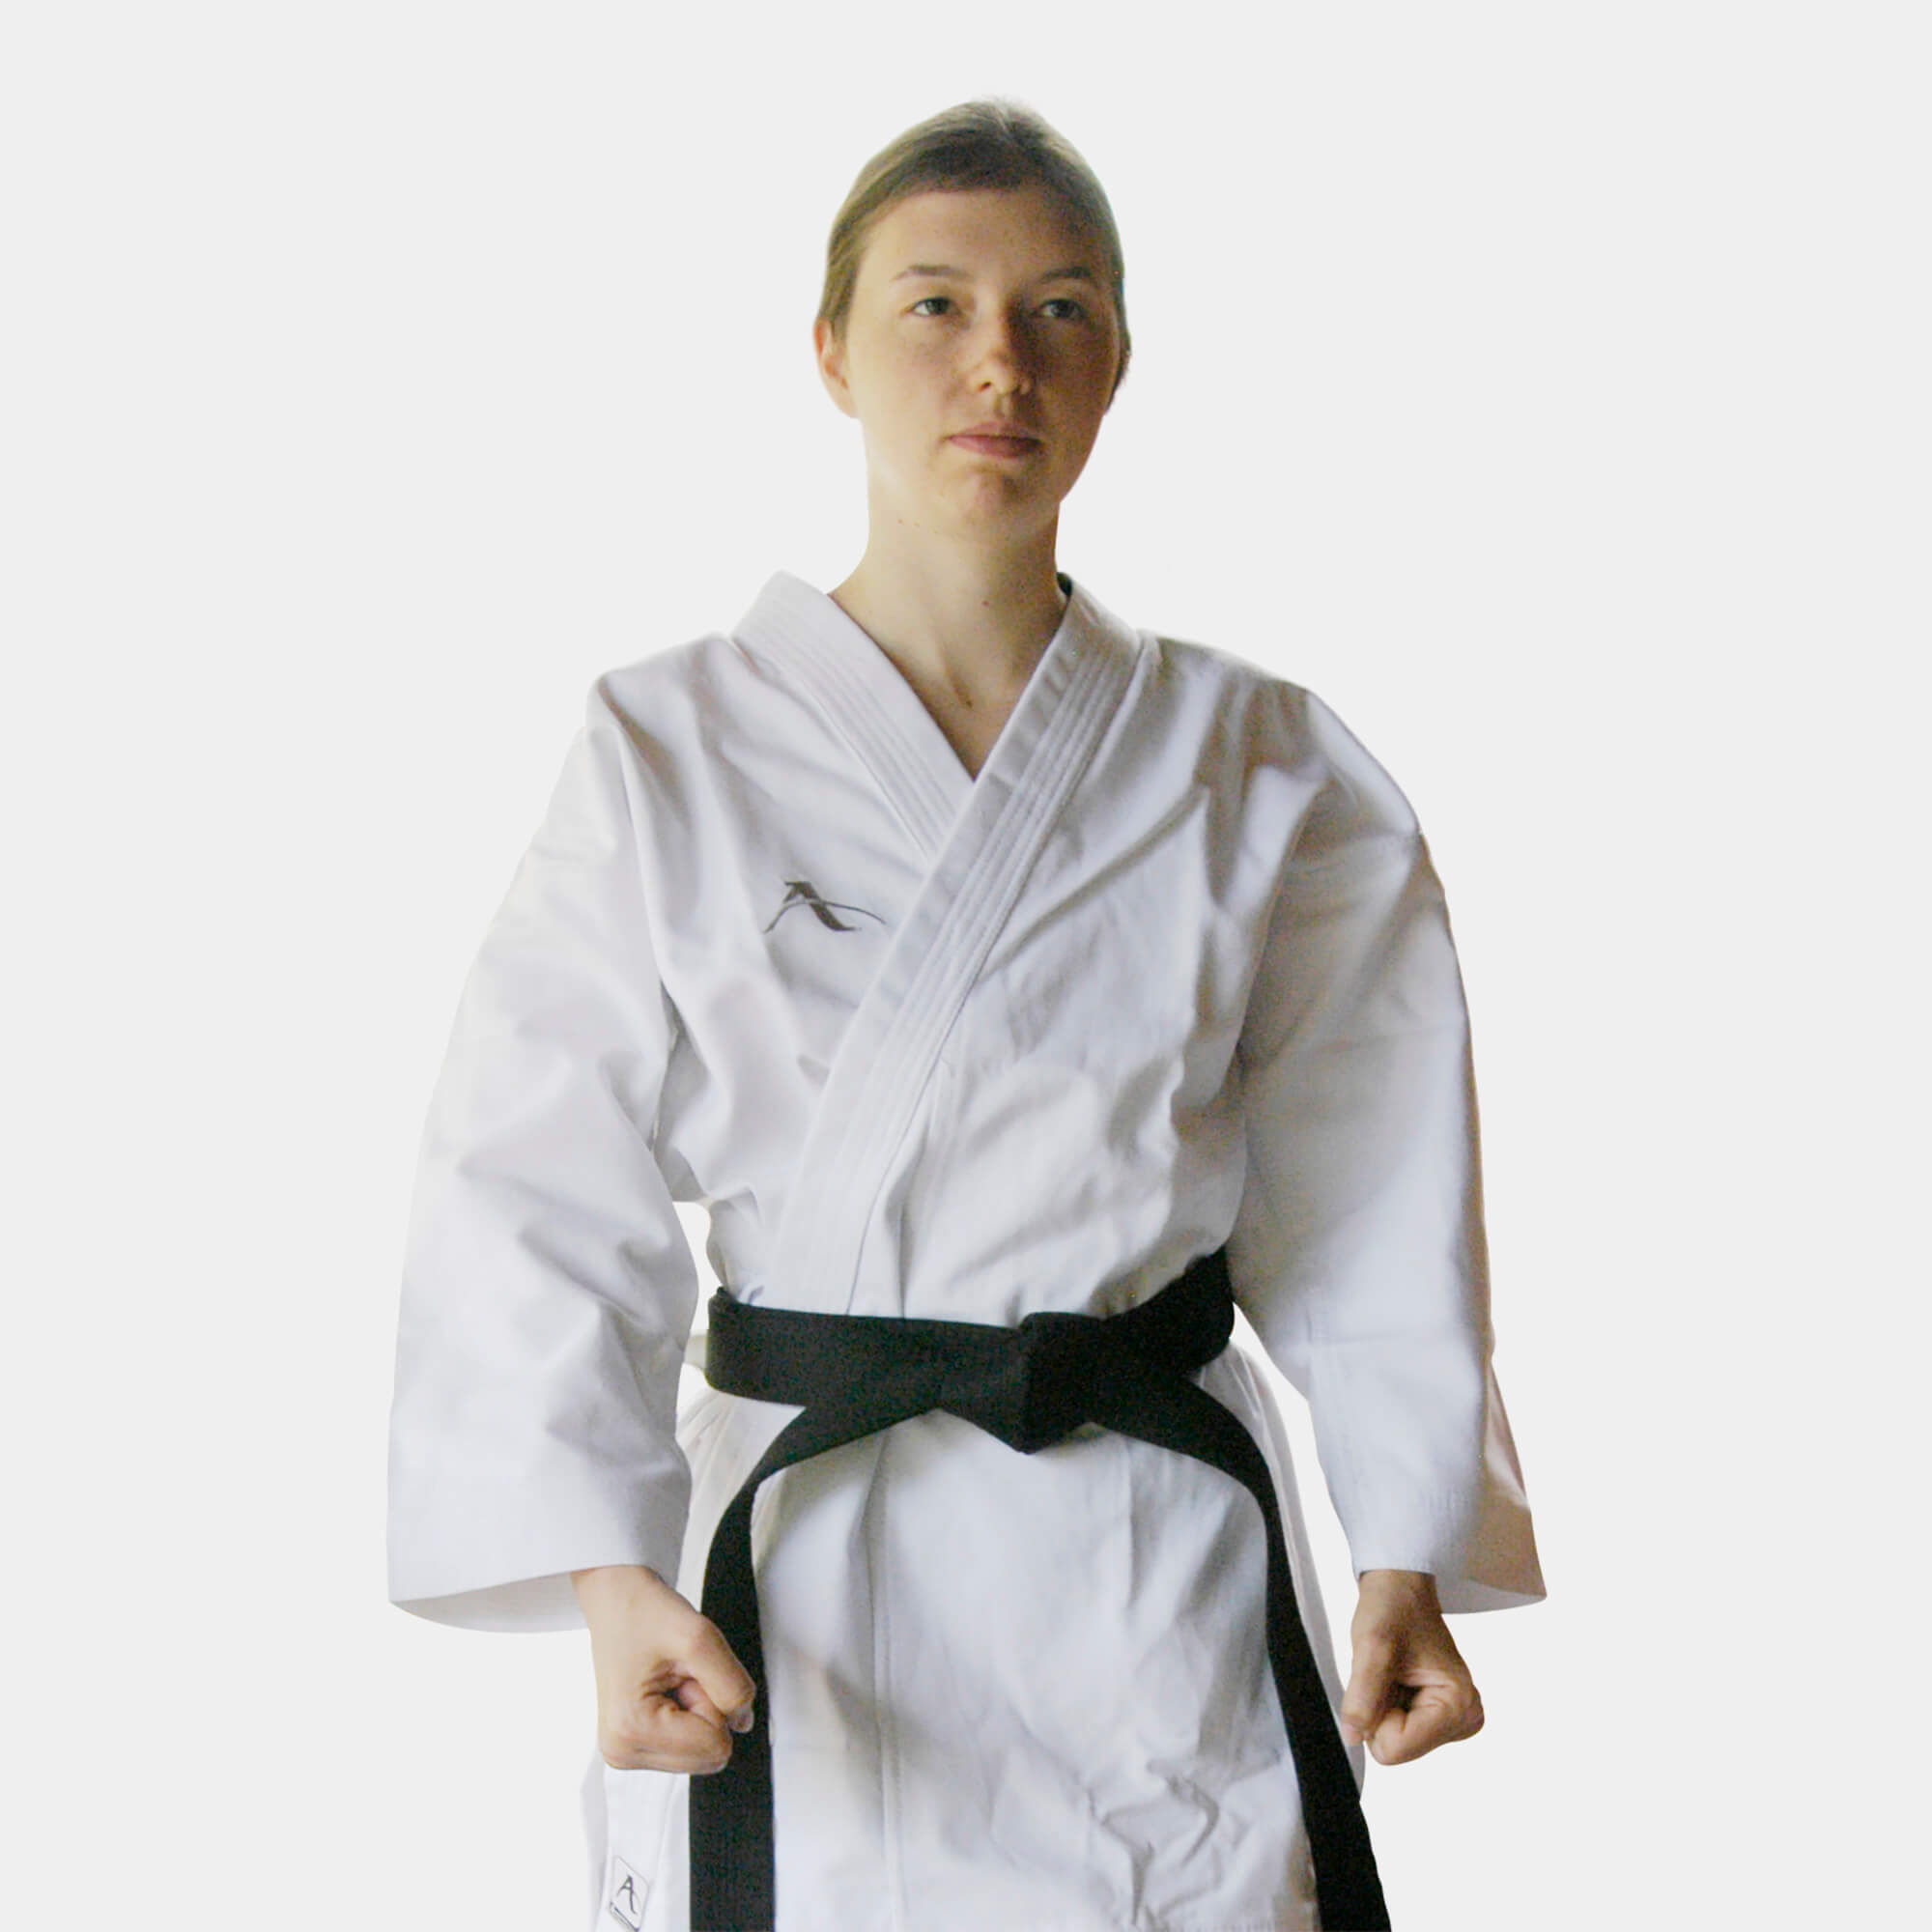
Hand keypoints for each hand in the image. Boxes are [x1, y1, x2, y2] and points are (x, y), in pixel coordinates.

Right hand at [571, 1564, 756, 1773]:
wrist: (616, 1598)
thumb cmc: (644, 1611)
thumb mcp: (700, 1637)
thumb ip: (733, 1686)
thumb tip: (743, 1723)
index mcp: (630, 1732)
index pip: (715, 1747)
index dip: (712, 1700)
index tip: (684, 1670)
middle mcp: (622, 1751)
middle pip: (709, 1755)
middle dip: (706, 1707)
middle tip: (679, 1673)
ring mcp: (626, 1751)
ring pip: (702, 1751)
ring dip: (699, 1708)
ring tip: (671, 1677)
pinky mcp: (634, 1745)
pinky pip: (689, 1745)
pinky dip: (689, 1712)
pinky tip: (667, 1687)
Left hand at [1338, 1569, 1483, 1765]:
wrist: (1401, 1590)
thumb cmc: (1394, 1608)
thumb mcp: (1372, 1647)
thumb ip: (1362, 1697)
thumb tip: (1352, 1737)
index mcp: (1459, 1704)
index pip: (1396, 1748)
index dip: (1376, 1717)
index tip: (1385, 1678)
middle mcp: (1466, 1718)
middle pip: (1399, 1748)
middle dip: (1382, 1712)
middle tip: (1388, 1673)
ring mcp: (1457, 1720)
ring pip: (1398, 1742)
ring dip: (1385, 1708)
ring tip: (1394, 1673)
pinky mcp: (1444, 1718)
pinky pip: (1402, 1732)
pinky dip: (1391, 1707)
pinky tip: (1400, 1680)